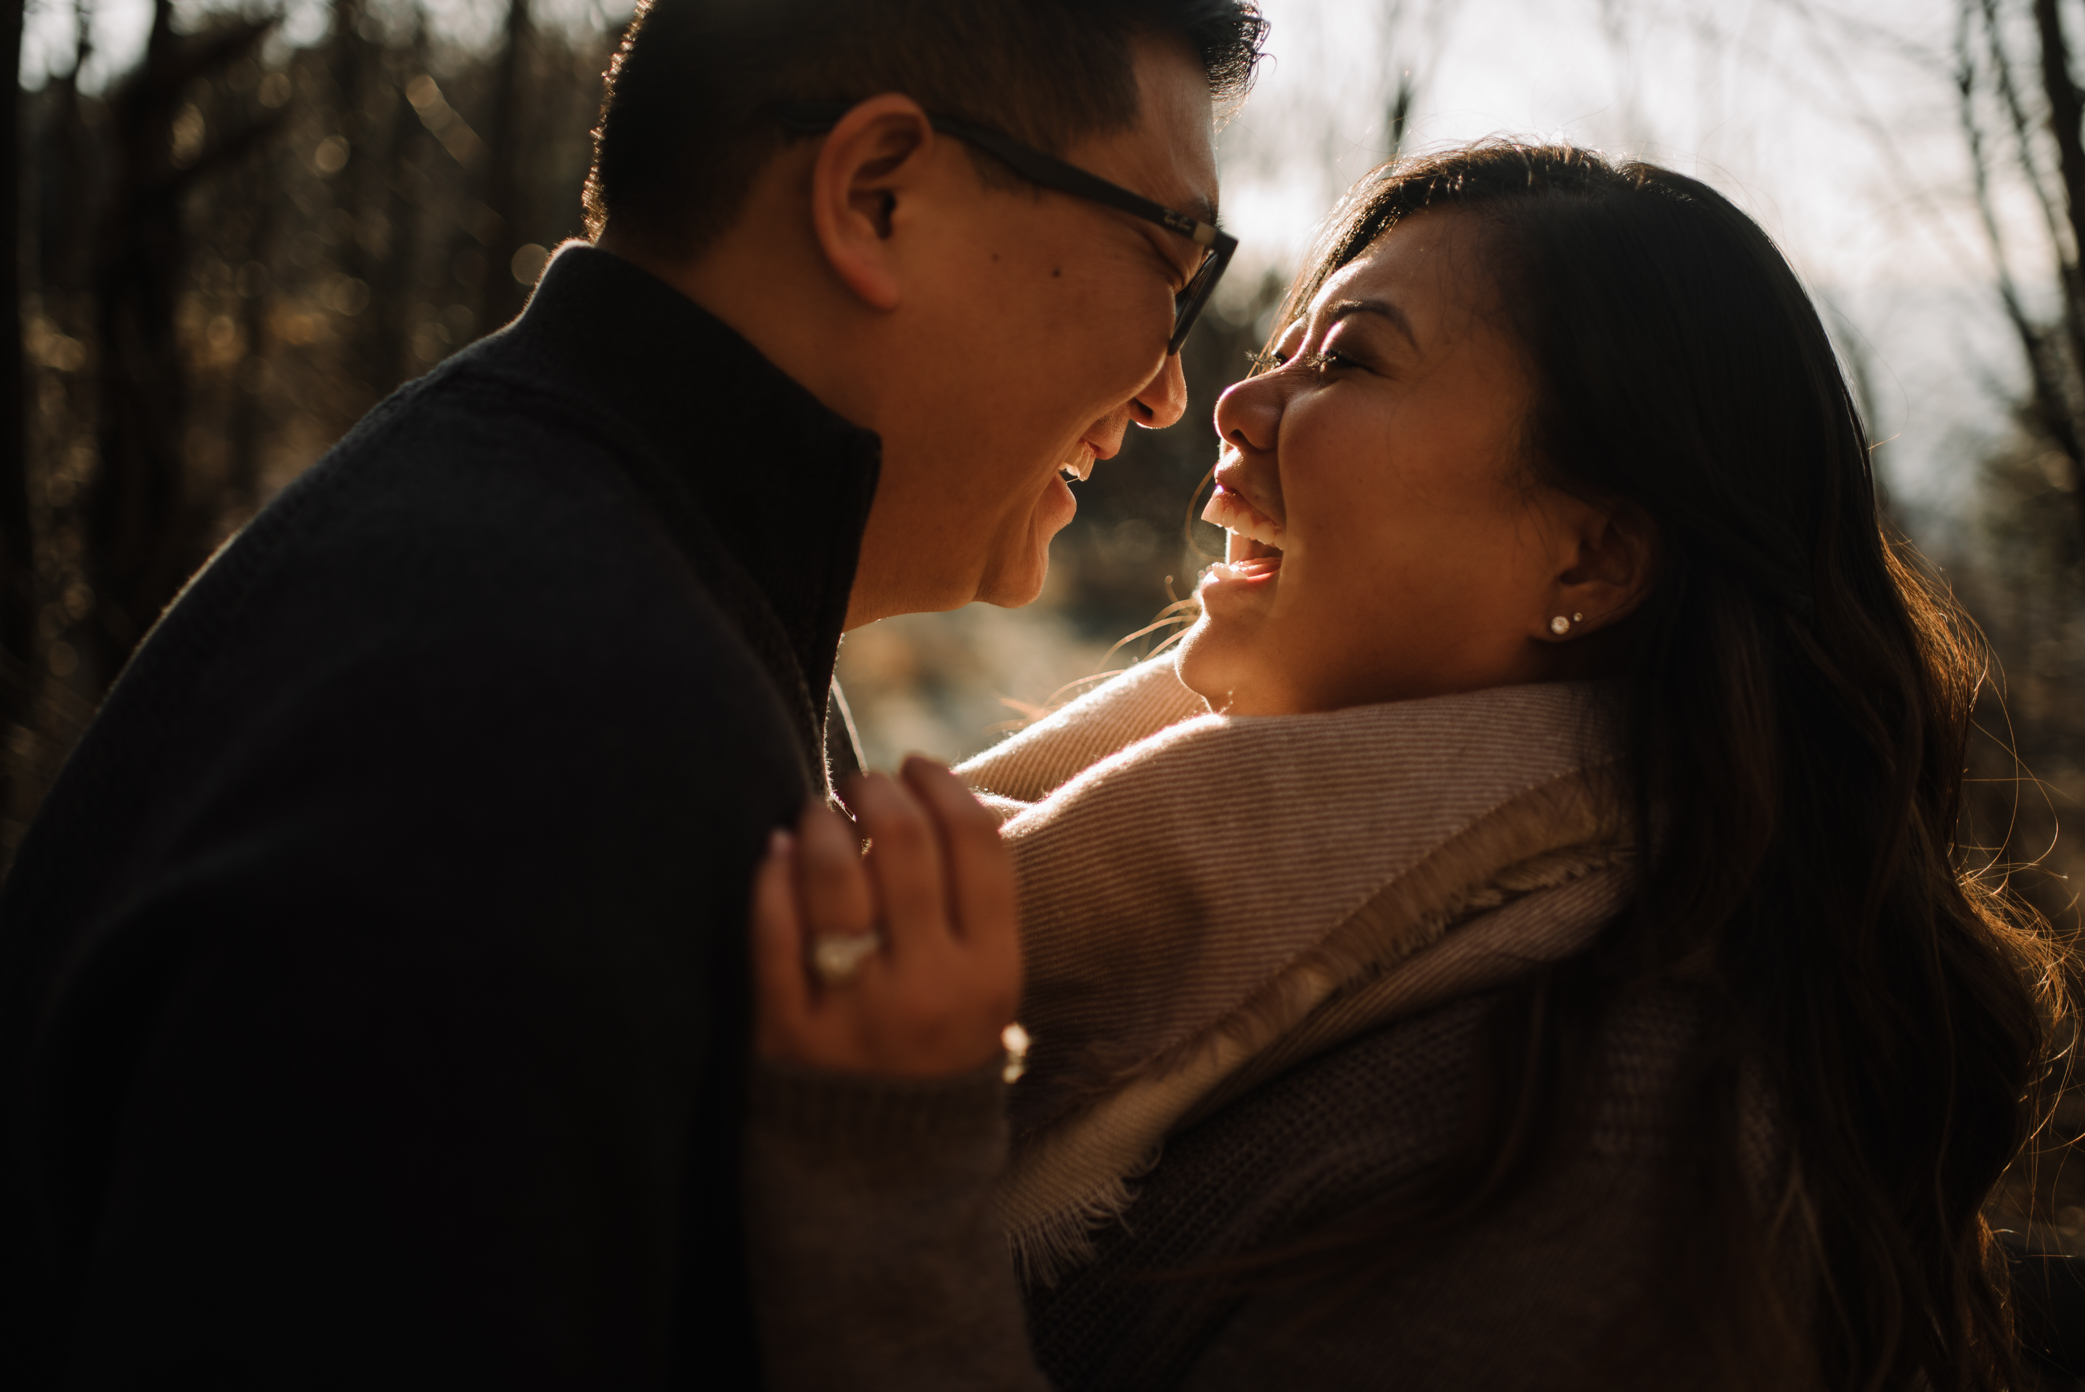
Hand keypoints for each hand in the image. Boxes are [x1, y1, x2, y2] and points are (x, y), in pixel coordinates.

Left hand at [751, 756, 1020, 1076]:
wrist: (887, 1175)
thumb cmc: (938, 1050)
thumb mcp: (987, 990)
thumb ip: (977, 907)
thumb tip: (943, 795)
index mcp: (991, 973)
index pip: (977, 844)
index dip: (944, 786)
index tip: (918, 767)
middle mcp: (929, 989)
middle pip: (904, 843)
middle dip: (876, 789)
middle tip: (860, 781)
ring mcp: (857, 1013)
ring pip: (834, 877)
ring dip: (823, 820)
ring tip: (819, 812)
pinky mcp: (789, 1034)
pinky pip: (773, 931)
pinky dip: (772, 876)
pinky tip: (777, 851)